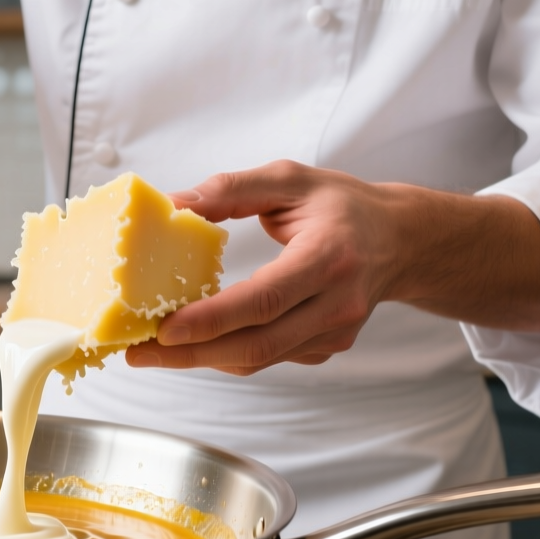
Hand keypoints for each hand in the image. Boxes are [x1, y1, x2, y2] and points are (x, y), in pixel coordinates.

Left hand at [125, 160, 539, 375]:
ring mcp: (336, 332)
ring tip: (153, 351)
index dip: (212, 320)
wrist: (401, 240)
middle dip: (191, 355)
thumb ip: (230, 189)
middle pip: (256, 344)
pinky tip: (198, 342)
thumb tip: (173, 206)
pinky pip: (270, 357)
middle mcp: (337, 302)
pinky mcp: (328, 348)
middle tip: (138, 353)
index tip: (164, 329)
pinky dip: (229, 352)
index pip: (264, 299)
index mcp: (330, 256)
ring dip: (203, 358)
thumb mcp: (289, 179)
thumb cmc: (344, 206)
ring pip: (259, 358)